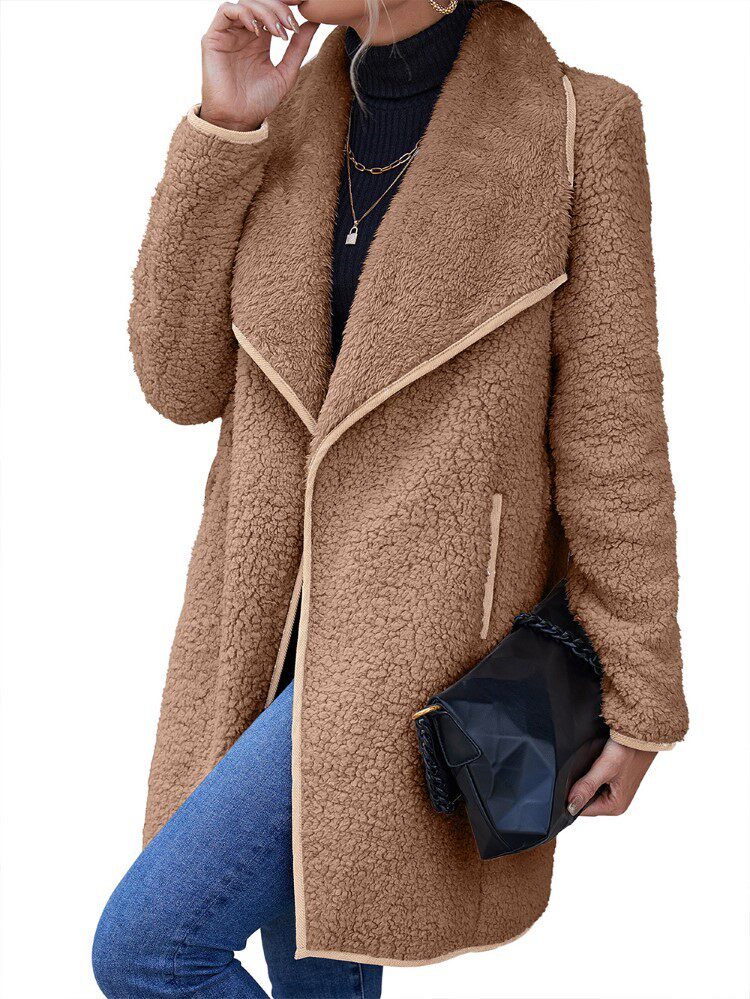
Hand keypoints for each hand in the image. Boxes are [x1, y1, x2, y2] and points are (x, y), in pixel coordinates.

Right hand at [200, 2, 317, 131]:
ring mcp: (228, 33)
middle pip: (259, 3)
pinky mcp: (213, 38)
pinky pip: (225, 10)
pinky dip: (243, 13)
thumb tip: (314, 22)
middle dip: (278, 9)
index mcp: (260, 39)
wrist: (238, 120)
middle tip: (290, 26)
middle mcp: (243, 33)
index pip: (272, 10)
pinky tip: (257, 30)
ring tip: (277, 32)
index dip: (286, 11)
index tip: (298, 26)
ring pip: (245, 3)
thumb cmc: (259, 102)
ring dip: (264, 11)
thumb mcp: (286, 73)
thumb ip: (299, 48)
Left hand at [567, 738, 655, 816]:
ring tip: (588, 767)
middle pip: (585, 802)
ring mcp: (615, 793)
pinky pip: (596, 784)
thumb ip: (587, 787)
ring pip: (589, 792)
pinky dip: (591, 776)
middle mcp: (616, 803)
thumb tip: (572, 805)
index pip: (583, 811)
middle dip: (578, 790)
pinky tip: (592, 766)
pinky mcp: (614, 783)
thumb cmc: (629, 750)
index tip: (564, 785)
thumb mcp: (605, 768)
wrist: (640, 735)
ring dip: (585, 782)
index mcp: (615, 806)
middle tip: (578, 772)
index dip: (570, 800)